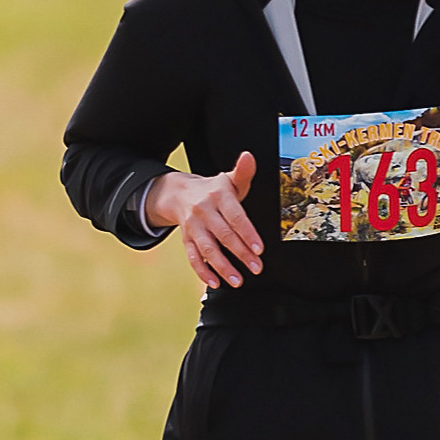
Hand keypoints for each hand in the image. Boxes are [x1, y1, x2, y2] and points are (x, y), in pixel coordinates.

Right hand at [146, 151, 263, 289]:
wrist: (180, 193)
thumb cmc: (215, 189)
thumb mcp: (229, 179)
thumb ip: (243, 173)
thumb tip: (249, 157)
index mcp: (218, 195)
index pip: (235, 216)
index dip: (247, 233)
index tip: (259, 249)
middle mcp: (204, 210)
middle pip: (223, 235)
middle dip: (240, 253)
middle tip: (257, 267)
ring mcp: (193, 226)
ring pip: (207, 248)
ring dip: (222, 266)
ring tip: (238, 281)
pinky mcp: (186, 239)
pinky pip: (192, 257)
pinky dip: (203, 271)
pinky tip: (215, 283)